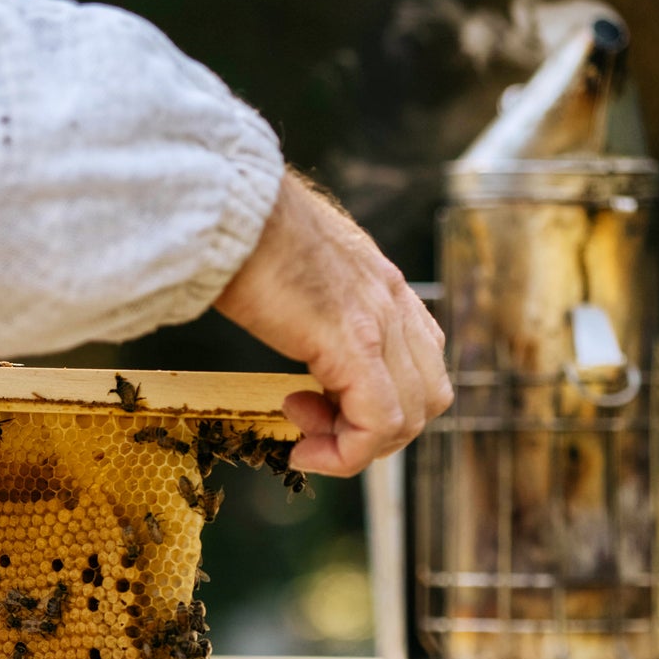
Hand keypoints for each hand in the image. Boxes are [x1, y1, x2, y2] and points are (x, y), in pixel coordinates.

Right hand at [214, 168, 451, 476]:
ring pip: (412, 416)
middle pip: (428, 397)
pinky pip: (378, 422)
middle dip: (374, 431)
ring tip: (304, 432)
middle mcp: (394, 302)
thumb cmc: (242, 231)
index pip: (420, 362)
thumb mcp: (298, 269)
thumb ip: (315, 298)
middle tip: (311, 422)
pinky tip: (304, 449)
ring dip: (360, 444)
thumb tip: (289, 320)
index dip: (378, 401)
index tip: (313, 402)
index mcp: (383, 284)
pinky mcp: (355, 342)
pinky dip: (348, 453)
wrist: (230, 205)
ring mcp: (381, 321)